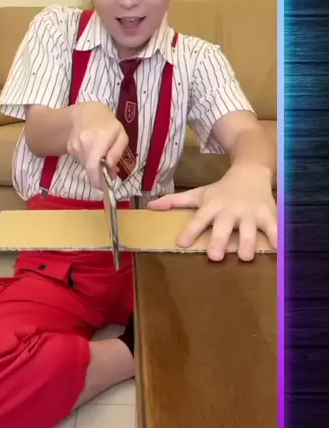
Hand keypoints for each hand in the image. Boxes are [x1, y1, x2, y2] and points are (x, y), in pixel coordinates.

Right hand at [67, 102, 127, 189]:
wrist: (84, 113)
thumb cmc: (107, 123)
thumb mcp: (120, 134)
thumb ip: (117, 152)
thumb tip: (111, 169)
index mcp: (100, 139)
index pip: (94, 166)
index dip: (98, 181)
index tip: (105, 187)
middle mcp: (85, 143)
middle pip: (91, 169)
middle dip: (100, 174)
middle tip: (108, 169)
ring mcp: (75, 146)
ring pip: (86, 166)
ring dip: (95, 166)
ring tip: (100, 153)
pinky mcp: (70, 148)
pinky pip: (82, 161)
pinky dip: (88, 160)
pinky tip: (91, 149)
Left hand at [147, 166, 276, 260]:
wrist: (251, 170)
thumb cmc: (222, 189)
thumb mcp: (199, 193)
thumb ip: (175, 202)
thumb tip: (150, 206)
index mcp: (212, 207)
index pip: (198, 219)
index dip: (190, 231)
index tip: (181, 243)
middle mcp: (230, 211)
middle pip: (223, 228)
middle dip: (219, 241)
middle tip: (215, 256)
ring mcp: (249, 213)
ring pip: (249, 231)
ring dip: (247, 243)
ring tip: (245, 257)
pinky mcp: (268, 215)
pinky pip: (273, 227)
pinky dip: (276, 236)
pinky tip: (278, 248)